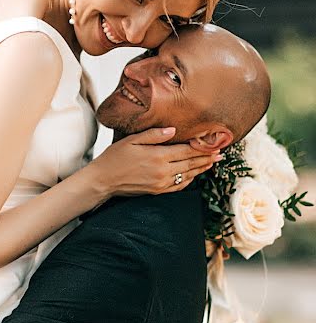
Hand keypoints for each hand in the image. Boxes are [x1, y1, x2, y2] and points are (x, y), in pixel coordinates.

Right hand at [89, 127, 221, 196]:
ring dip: (201, 169)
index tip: (214, 144)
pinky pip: (179, 186)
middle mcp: (162, 171)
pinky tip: (194, 175)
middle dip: (206, 158)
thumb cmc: (114, 157)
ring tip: (212, 163)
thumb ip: (153, 135)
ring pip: (188, 175)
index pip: (186, 151)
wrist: (103, 180)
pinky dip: (189, 179)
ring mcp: (161, 183)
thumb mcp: (131, 140)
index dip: (202, 148)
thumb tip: (173, 130)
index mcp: (158, 156)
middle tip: (220, 154)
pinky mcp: (157, 191)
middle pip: (190, 163)